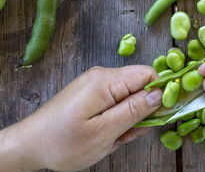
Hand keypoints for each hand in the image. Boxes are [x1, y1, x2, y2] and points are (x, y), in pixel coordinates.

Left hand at [0, 65, 161, 170]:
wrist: (29, 145)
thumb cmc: (63, 142)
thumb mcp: (103, 132)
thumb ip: (134, 111)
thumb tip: (160, 94)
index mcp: (106, 81)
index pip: (148, 74)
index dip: (160, 93)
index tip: (160, 115)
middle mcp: (102, 76)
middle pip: (140, 86)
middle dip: (141, 112)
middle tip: (127, 134)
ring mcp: (96, 84)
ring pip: (129, 97)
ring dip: (128, 119)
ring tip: (112, 137)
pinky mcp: (93, 94)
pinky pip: (116, 102)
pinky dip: (117, 119)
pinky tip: (106, 134)